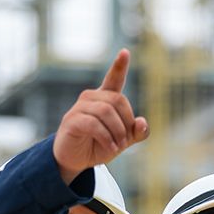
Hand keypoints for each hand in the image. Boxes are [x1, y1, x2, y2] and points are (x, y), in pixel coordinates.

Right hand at [52, 48, 149, 183]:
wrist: (74, 161)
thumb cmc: (98, 146)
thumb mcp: (122, 141)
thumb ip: (136, 132)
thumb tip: (142, 122)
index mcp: (104, 99)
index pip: (113, 79)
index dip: (119, 66)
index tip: (125, 52)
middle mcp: (90, 99)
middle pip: (117, 100)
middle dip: (126, 122)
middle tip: (125, 142)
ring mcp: (79, 108)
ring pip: (106, 111)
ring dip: (117, 132)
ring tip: (117, 147)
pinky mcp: (71, 121)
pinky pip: (93, 124)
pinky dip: (106, 137)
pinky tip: (110, 148)